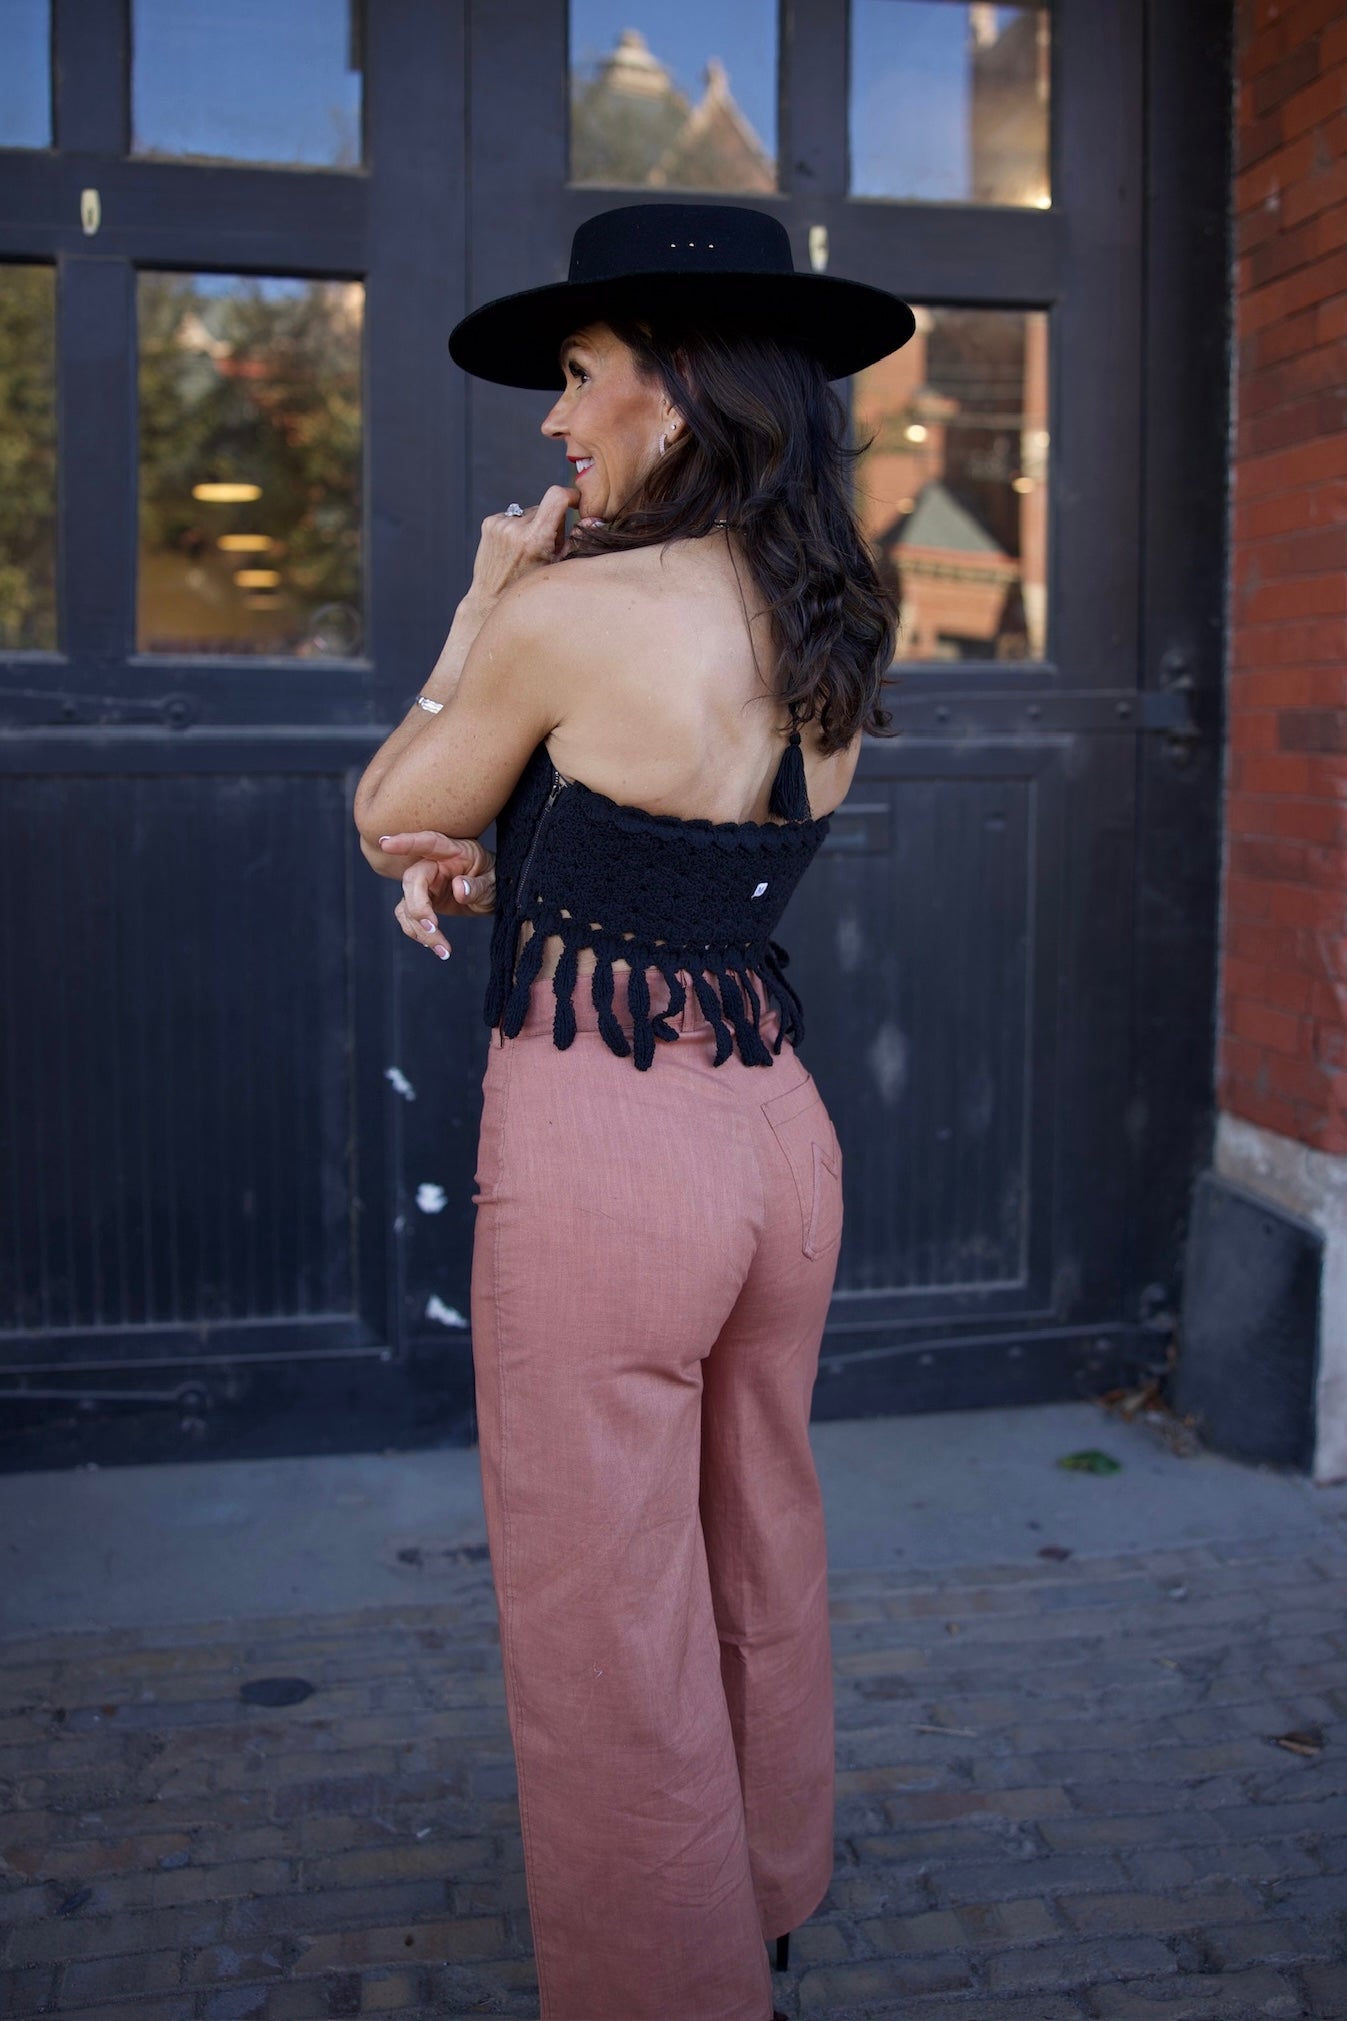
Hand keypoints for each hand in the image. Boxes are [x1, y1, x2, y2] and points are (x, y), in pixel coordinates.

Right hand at [379, 831, 496, 960]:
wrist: (496, 896)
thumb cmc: (496, 881)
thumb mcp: (494, 882)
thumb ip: (477, 885)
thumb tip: (459, 888)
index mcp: (453, 852)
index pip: (428, 842)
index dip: (407, 842)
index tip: (386, 844)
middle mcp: (435, 865)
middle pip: (412, 880)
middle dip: (419, 908)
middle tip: (433, 930)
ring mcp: (427, 884)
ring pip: (408, 905)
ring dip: (420, 930)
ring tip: (443, 950)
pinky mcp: (423, 901)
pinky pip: (409, 917)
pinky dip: (418, 934)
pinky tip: (436, 946)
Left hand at [469, 484, 580, 602]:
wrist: (491, 601)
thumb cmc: (528, 588)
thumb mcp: (558, 568)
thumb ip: (576, 541)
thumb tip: (594, 520)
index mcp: (535, 538)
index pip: (556, 496)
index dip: (570, 495)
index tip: (574, 503)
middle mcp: (515, 528)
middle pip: (543, 508)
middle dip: (549, 523)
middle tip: (544, 547)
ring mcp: (500, 524)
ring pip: (528, 513)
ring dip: (531, 526)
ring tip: (526, 551)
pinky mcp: (489, 523)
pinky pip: (512, 516)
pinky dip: (516, 528)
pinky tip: (513, 548)